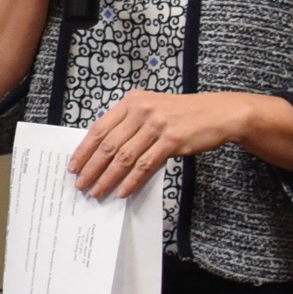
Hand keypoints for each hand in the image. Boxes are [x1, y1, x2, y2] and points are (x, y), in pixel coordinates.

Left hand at [67, 91, 269, 200]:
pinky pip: (145, 165)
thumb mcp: (153, 110)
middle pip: (108, 144)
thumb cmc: (184, 114)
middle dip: (91, 168)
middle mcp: (142, 110)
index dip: (84, 150)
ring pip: (124, 157)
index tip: (73, 166)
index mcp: (132, 102)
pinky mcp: (171, 140)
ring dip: (108, 178)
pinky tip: (122, 191)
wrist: (219, 113)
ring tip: (98, 192)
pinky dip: (131, 181)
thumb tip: (104, 153)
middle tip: (81, 185)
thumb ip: (130, 125)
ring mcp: (156, 124)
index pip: (99, 128)